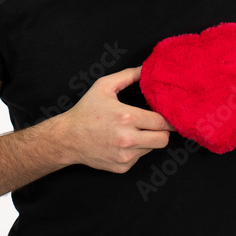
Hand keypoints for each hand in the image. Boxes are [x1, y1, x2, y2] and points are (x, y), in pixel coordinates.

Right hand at [57, 66, 174, 172]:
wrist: (68, 138)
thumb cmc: (86, 111)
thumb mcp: (104, 86)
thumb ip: (127, 75)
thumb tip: (146, 68)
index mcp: (127, 117)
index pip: (162, 122)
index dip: (168, 118)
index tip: (168, 115)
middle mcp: (128, 139)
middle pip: (163, 139)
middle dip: (163, 131)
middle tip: (155, 125)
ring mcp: (125, 155)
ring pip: (152, 149)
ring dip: (148, 140)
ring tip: (133, 131)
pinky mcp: (122, 167)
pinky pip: (139, 158)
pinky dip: (136, 150)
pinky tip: (123, 142)